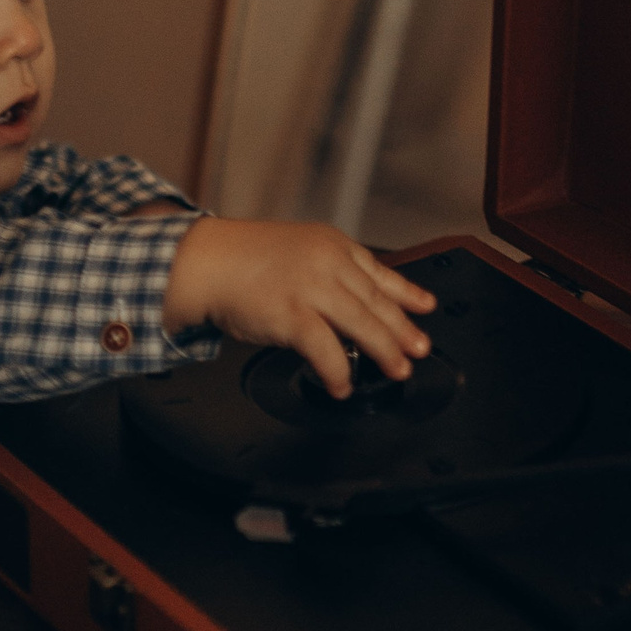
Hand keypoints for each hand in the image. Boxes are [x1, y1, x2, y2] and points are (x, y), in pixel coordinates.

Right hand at [162, 219, 435, 397]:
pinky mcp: (291, 314)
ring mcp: (310, 288)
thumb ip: (328, 269)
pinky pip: (326, 349)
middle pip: (376, 300)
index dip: (406, 292)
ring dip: (384, 351)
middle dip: (403, 329)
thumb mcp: (297, 250)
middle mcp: (326, 263)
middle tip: (419, 349)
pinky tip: (342, 385)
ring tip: (397, 370)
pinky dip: (339, 371)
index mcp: (331, 245)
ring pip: (361, 323)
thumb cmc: (243, 260)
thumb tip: (357, 300)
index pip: (378, 271)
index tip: (426, 307)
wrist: (205, 262)